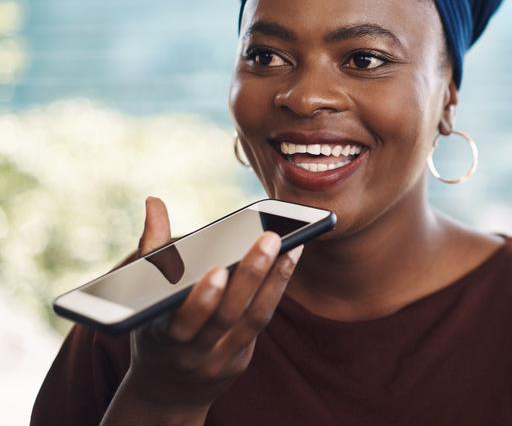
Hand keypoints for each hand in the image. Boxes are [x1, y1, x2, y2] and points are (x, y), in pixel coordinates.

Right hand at [104, 196, 301, 422]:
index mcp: (159, 336)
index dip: (200, 301)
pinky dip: (276, 288)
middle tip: (269, 238)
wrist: (165, 391)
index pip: (181, 322)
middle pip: (224, 316)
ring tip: (290, 244)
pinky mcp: (240, 358)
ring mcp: (218, 358)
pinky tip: (290, 258)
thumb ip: (152, 248)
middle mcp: (190, 352)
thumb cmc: (154, 328)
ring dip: (273, 280)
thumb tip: (153, 201)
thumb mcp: (139, 298)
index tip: (217, 270)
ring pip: (251, 319)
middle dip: (248, 277)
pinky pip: (261, 321)